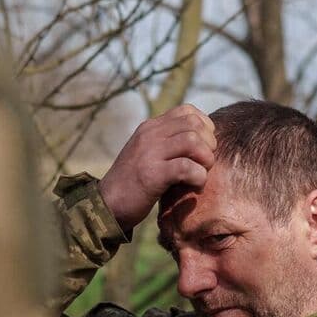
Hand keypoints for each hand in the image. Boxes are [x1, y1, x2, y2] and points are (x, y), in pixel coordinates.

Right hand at [98, 104, 216, 232]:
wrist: (106, 205)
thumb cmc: (133, 183)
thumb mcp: (147, 153)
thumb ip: (167, 142)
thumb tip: (201, 139)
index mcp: (150, 127)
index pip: (187, 111)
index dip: (205, 126)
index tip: (205, 146)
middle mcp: (149, 135)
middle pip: (194, 124)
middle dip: (209, 143)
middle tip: (206, 163)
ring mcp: (149, 153)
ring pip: (193, 142)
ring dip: (206, 160)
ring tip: (202, 174)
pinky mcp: (152, 175)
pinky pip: (187, 167)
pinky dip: (199, 178)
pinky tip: (195, 187)